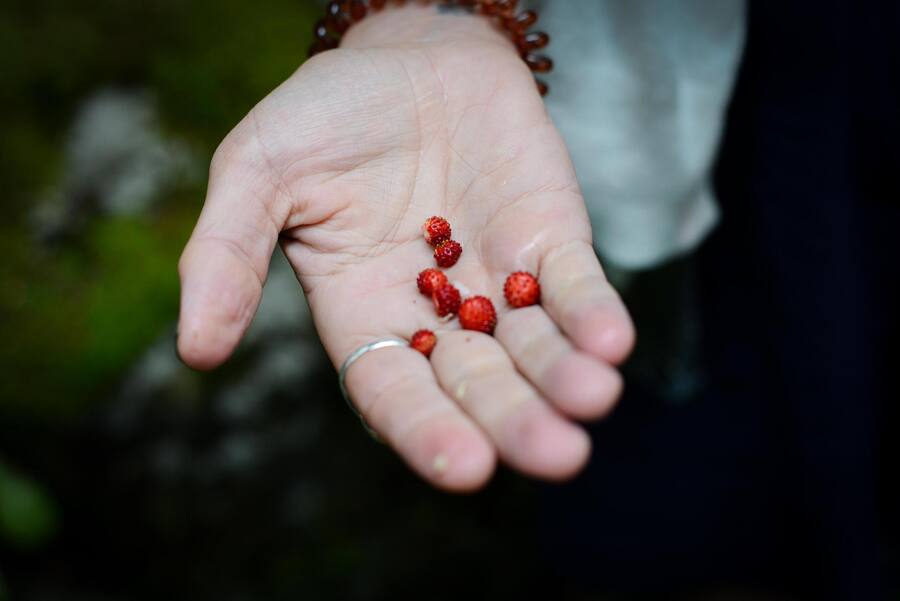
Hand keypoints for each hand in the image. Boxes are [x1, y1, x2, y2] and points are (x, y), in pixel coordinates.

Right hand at [177, 4, 633, 490]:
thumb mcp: (258, 171)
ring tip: (592, 398)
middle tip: (556, 455)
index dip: (428, 430)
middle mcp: (437, 315)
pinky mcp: (550, 240)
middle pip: (478, 384)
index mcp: (363, 315)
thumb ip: (226, 255)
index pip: (395, 391)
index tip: (464, 468)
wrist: (409, 53)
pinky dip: (593, 313)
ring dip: (567, 378)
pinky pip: (577, 285)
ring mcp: (500, 281)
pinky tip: (612, 342)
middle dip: (515, 420)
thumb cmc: (328, 115)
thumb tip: (195, 352)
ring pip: (537, 348)